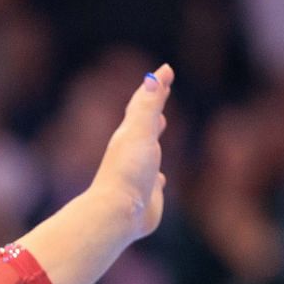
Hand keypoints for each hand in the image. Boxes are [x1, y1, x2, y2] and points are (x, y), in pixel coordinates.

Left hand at [89, 64, 170, 240]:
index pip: (144, 103)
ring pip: (148, 152)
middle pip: (144, 124)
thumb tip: (155, 74)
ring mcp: (139, 175)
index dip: (155, 86)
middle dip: (153, 107)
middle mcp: (133, 153)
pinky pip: (154, 184)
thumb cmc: (129, 170)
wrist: (118, 212)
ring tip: (159, 127)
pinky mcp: (147, 198)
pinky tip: (160, 180)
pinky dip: (159, 177)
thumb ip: (149, 105)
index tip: (166, 70)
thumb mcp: (140, 131)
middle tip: (162, 92)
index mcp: (130, 135)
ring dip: (154, 139)